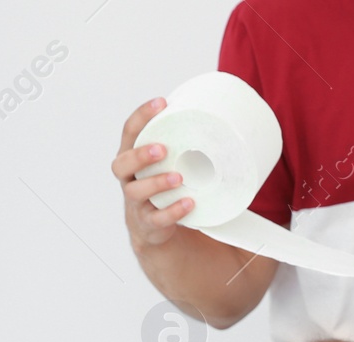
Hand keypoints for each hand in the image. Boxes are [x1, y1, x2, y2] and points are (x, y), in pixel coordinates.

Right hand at [115, 98, 193, 252]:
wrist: (154, 227)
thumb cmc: (166, 186)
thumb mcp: (171, 162)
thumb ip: (186, 146)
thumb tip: (232, 120)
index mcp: (132, 156)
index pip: (130, 131)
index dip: (142, 116)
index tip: (162, 103)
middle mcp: (129, 178)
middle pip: (121, 164)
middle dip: (140, 155)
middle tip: (162, 149)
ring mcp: (135, 202)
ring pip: (136, 191)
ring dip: (156, 183)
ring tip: (179, 178)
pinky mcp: (147, 224)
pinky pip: (156, 218)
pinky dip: (173, 211)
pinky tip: (189, 204)